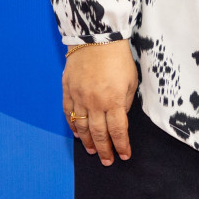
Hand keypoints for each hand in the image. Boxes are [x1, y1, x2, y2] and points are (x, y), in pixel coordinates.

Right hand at [62, 40, 137, 165]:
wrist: (97, 37)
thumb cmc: (118, 58)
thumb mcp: (131, 80)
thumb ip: (125, 102)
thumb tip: (120, 117)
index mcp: (113, 101)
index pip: (117, 131)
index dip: (121, 146)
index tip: (124, 156)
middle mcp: (95, 103)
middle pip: (99, 134)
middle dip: (104, 150)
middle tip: (107, 161)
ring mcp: (79, 97)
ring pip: (81, 127)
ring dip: (87, 142)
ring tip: (92, 151)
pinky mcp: (68, 90)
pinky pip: (68, 113)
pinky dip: (72, 126)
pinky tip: (77, 134)